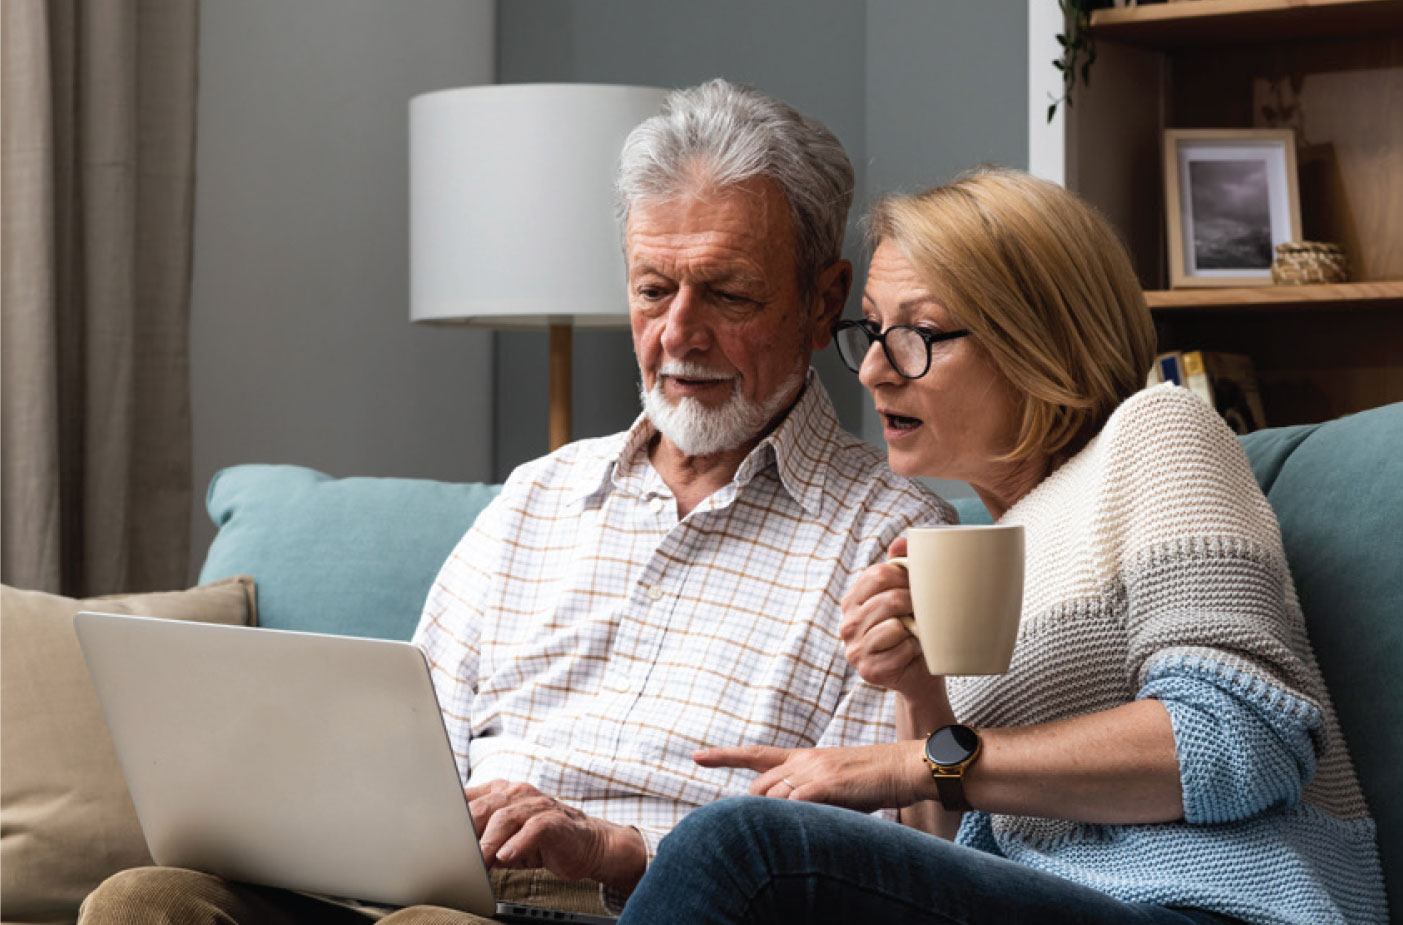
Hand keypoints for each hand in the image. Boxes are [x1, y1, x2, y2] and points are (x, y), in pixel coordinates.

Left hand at [465, 780, 645, 892]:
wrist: (586, 843)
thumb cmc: (540, 841)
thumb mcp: (504, 837)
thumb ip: (479, 836)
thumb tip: (447, 850)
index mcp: (501, 792)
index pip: (468, 798)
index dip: (449, 814)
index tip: (432, 832)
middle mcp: (517, 793)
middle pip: (483, 807)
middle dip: (465, 831)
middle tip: (452, 853)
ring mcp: (537, 804)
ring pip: (504, 818)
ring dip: (488, 842)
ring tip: (477, 861)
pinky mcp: (554, 821)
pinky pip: (533, 828)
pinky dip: (518, 843)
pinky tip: (506, 857)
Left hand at [693, 742, 927, 813]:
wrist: (904, 767)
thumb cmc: (874, 779)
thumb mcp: (836, 782)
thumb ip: (811, 793)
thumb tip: (791, 813)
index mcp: (804, 757)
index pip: (756, 754)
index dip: (724, 756)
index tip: (695, 756)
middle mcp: (804, 760)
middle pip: (758, 787)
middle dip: (756, 809)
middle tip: (768, 828)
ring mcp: (814, 770)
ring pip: (772, 797)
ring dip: (774, 818)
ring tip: (794, 830)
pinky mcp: (827, 784)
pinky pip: (794, 804)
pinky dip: (791, 817)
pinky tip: (800, 827)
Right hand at [839, 537, 942, 700]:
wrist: (917, 676)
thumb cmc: (912, 632)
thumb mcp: (905, 596)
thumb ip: (899, 567)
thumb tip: (900, 542)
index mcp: (852, 601)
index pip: (878, 574)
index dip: (905, 576)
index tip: (918, 585)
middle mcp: (847, 624)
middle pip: (889, 598)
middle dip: (915, 602)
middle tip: (923, 611)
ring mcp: (855, 649)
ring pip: (895, 624)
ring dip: (914, 628)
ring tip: (915, 633)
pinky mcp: (868, 670)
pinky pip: (901, 649)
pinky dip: (914, 650)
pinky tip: (911, 653)